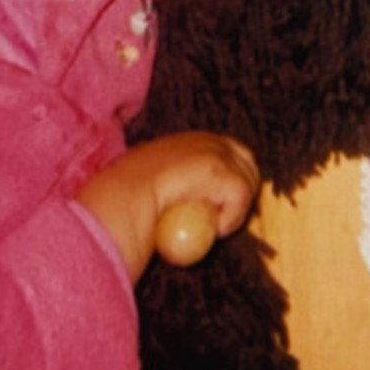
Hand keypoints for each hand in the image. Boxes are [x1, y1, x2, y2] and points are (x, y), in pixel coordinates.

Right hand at [75, 132, 258, 280]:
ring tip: (213, 225)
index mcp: (188, 140)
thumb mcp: (152, 185)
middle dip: (243, 190)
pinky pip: (241, 198)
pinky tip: (214, 229)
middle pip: (246, 161)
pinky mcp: (220, 169)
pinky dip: (231, 218)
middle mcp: (204, 139)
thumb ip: (173, 187)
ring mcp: (213, 151)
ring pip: (247, 180)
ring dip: (236, 207)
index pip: (227, 151)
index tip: (221, 206)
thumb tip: (185, 206)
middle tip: (223, 220)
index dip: (232, 178)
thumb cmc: (127, 199)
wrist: (122, 198)